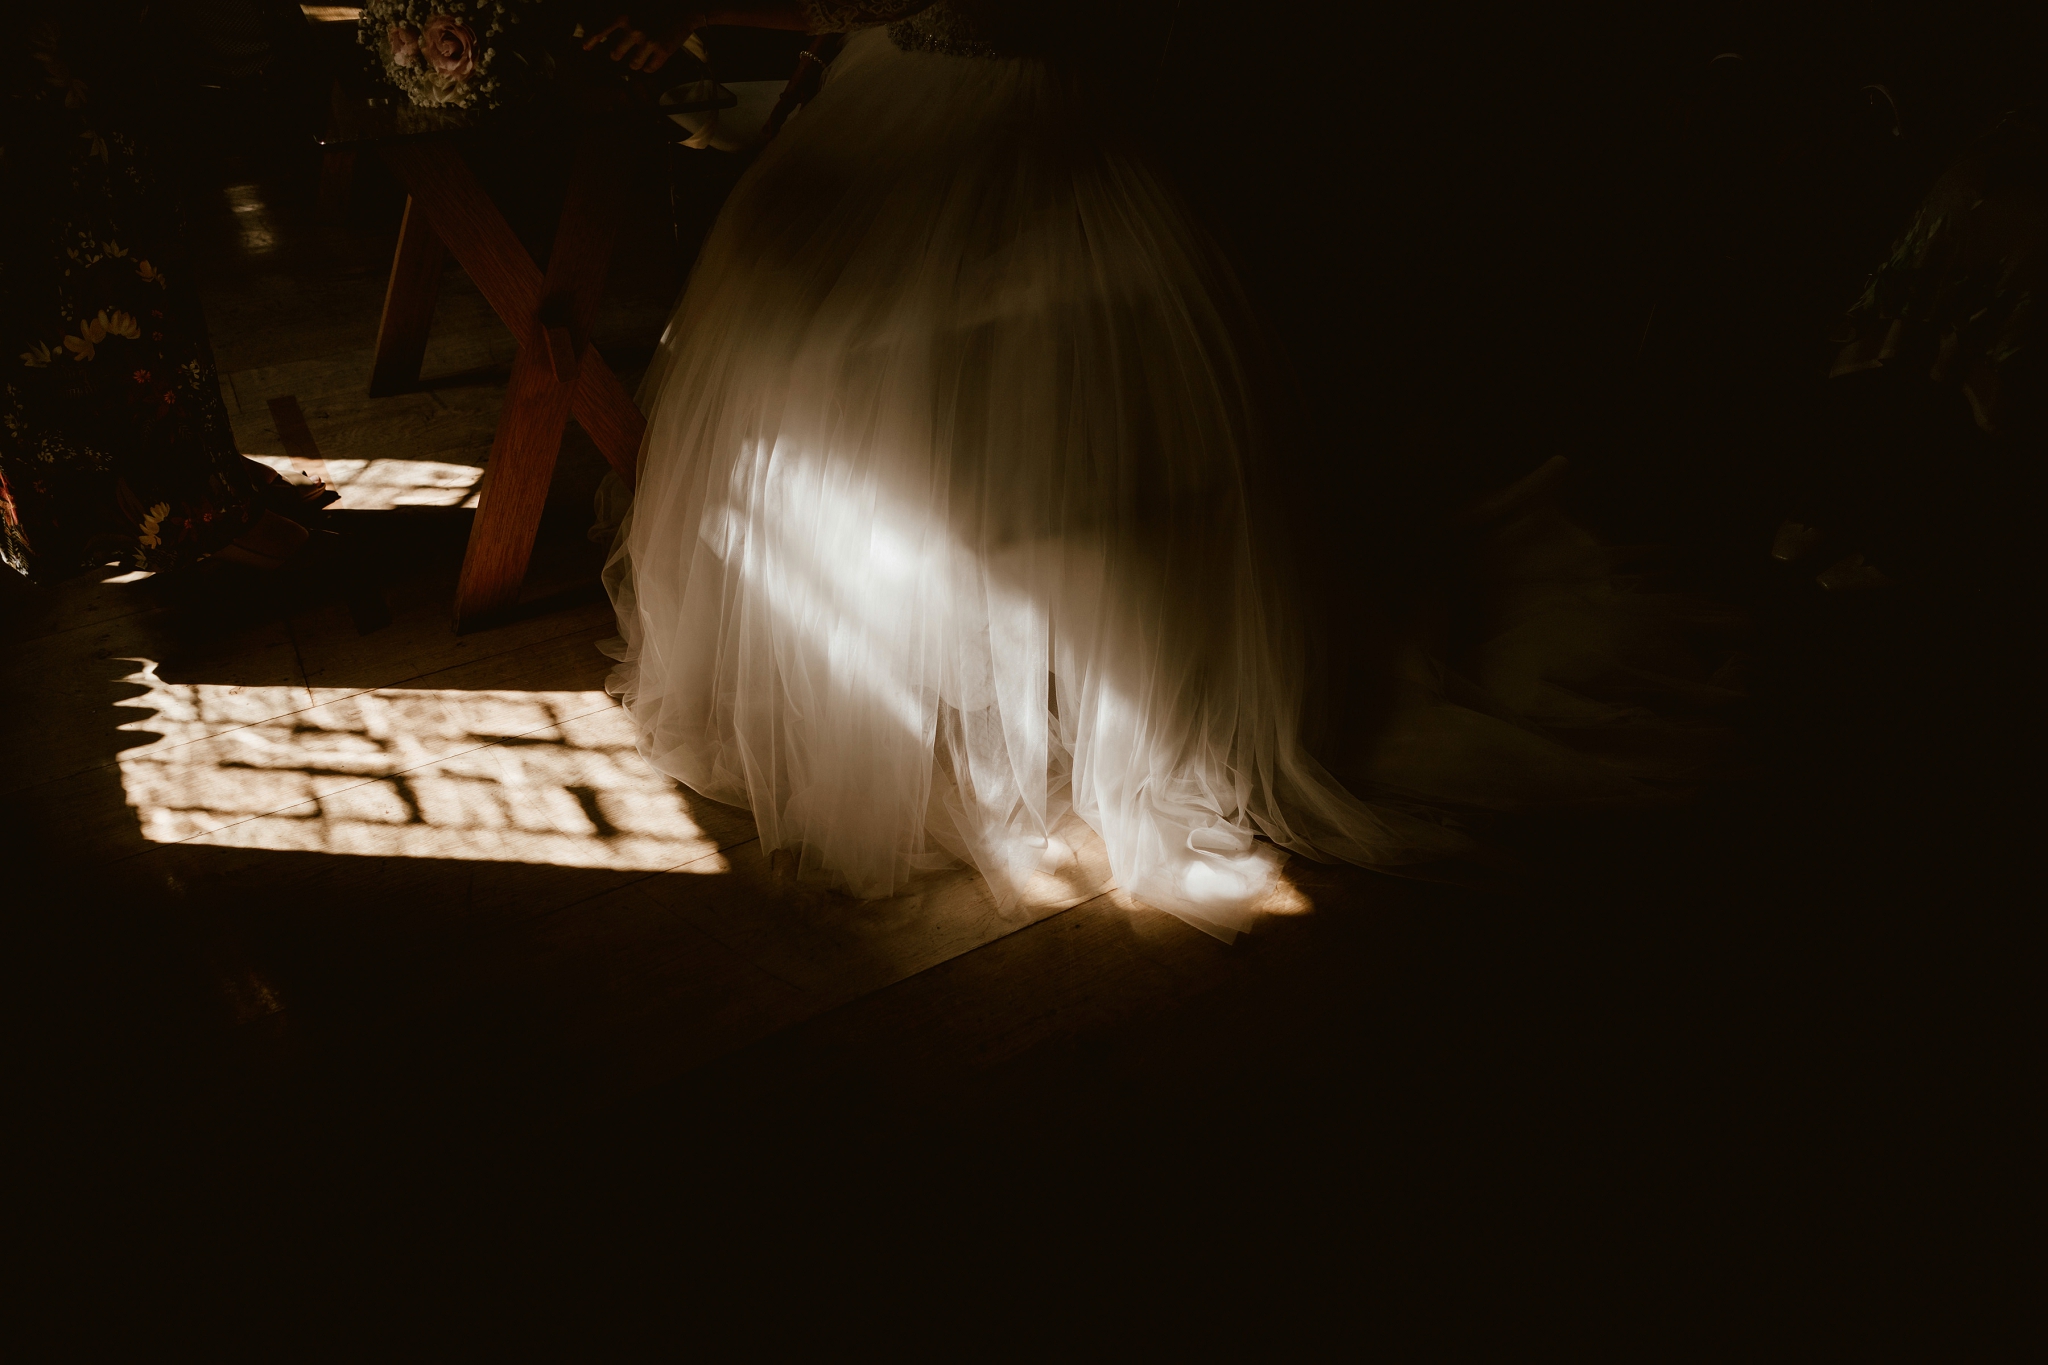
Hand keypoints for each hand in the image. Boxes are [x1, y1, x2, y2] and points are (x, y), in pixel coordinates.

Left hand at [583, 11, 697, 71]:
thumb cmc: (658, 9)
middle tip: (621, 53)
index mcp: (625, 16)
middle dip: (618, 55)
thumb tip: (606, 36)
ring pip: (633, 65)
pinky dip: (650, 67)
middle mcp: (634, 30)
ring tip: (640, 56)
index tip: (585, 48)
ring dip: (635, 63)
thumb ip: (620, 20)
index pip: (601, 30)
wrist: (685, 9)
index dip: (591, 39)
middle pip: (616, 54)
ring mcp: (649, 42)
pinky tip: (654, 60)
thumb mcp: (634, 9)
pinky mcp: (663, 51)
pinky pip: (649, 69)